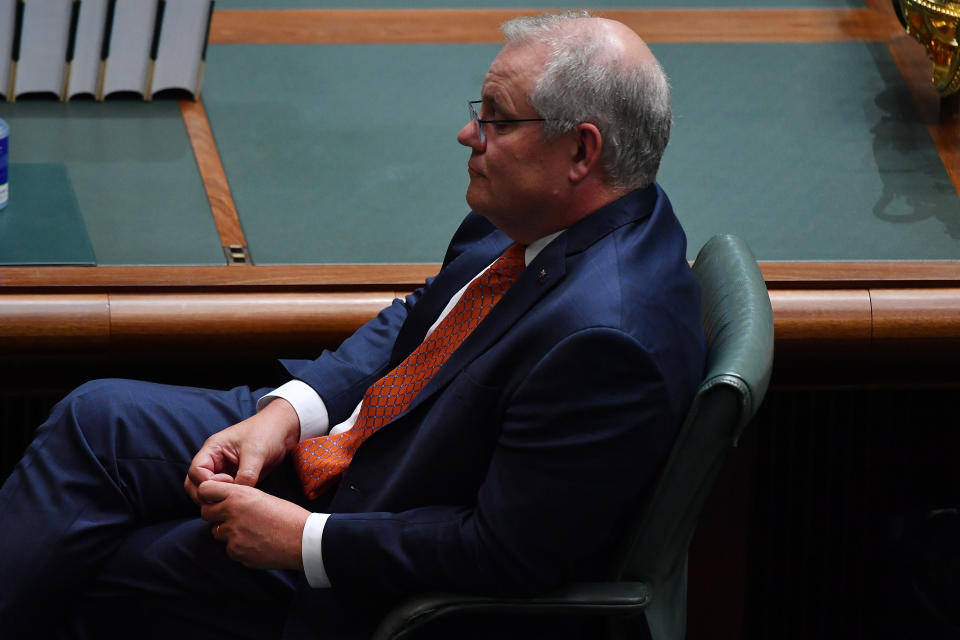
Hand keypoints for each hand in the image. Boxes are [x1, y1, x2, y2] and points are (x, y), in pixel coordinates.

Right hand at [184, 398, 300, 503]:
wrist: (283, 430)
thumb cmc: (266, 432)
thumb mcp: (256, 452)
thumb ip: (246, 474)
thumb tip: (237, 495)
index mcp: (212, 449)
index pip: (196, 471)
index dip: (208, 482)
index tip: (228, 482)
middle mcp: (214, 461)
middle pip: (195, 484)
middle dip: (206, 495)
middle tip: (226, 500)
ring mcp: (223, 471)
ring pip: (208, 491)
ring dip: (217, 498)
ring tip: (236, 500)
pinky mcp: (234, 479)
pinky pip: (224, 493)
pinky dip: (228, 499)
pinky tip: (241, 500)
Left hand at [199, 480, 309, 569]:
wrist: (303, 539)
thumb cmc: (288, 515)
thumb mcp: (262, 497)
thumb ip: (240, 498)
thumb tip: (224, 504)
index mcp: (238, 495)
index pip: (205, 490)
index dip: (209, 495)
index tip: (215, 498)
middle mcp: (231, 513)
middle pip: (206, 513)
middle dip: (216, 515)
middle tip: (232, 517)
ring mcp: (232, 534)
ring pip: (217, 532)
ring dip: (228, 532)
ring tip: (250, 531)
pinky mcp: (236, 552)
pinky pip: (229, 549)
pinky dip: (239, 547)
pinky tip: (256, 543)